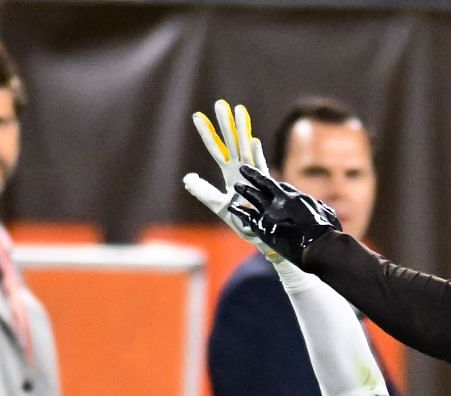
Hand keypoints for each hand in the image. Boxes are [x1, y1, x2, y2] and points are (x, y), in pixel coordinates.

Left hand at [183, 99, 278, 254]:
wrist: (259, 236)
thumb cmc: (241, 220)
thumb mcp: (217, 204)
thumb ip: (202, 191)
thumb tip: (187, 178)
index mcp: (231, 172)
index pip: (216, 148)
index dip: (207, 133)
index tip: (196, 116)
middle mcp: (242, 170)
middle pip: (232, 142)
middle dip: (226, 123)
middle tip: (220, 104)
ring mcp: (253, 176)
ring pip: (245, 149)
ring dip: (242, 130)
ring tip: (239, 111)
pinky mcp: (263, 186)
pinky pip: (259, 168)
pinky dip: (255, 154)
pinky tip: (252, 141)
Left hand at [230, 165, 341, 264]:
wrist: (319, 246)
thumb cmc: (329, 235)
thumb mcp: (329, 217)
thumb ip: (323, 211)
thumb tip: (323, 209)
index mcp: (298, 198)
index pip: (284, 188)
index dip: (276, 186)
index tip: (270, 183)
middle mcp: (283, 200)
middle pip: (265, 184)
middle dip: (254, 176)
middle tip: (244, 170)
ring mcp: (271, 212)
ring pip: (253, 196)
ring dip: (244, 190)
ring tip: (236, 186)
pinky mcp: (263, 225)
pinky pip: (247, 215)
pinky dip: (239, 211)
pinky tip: (232, 207)